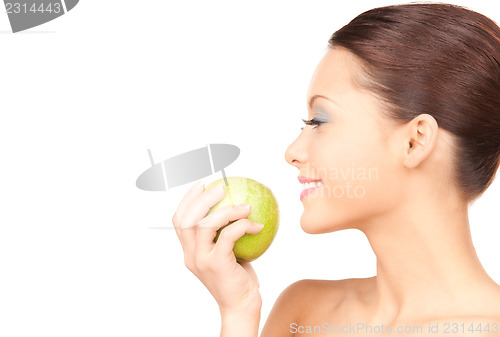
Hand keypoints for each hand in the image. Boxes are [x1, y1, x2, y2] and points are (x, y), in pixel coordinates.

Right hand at [172, 181, 263, 313]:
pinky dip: (242, 225)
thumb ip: (228, 234)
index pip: (179, 220)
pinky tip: (257, 224)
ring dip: (226, 210)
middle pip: (187, 219)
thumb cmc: (239, 280)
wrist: (241, 307)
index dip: (187, 199)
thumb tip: (242, 206)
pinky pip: (228, 236)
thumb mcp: (230, 255)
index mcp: (189, 252)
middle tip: (221, 188)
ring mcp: (201, 260)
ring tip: (244, 204)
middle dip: (201, 198)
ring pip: (204, 225)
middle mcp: (190, 255)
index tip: (202, 184)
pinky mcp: (216, 265)